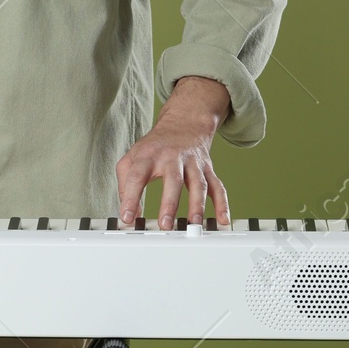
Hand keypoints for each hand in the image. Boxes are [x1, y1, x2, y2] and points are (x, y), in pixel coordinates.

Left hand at [116, 76, 231, 230]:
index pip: (137, 177)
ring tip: (193, 223)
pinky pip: (217, 186)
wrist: (184, 123)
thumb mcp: (131, 158)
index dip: (130, 198)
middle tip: (165, 224)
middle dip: (169, 203)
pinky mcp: (207, 169)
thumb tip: (131, 212)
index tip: (127, 218)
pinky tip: (222, 219)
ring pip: (198, 184)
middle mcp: (172, 158)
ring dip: (197, 205)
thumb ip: (125, 184)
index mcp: (149, 155)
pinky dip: (222, 203)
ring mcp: (193, 163)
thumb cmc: (155, 146)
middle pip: (172, 180)